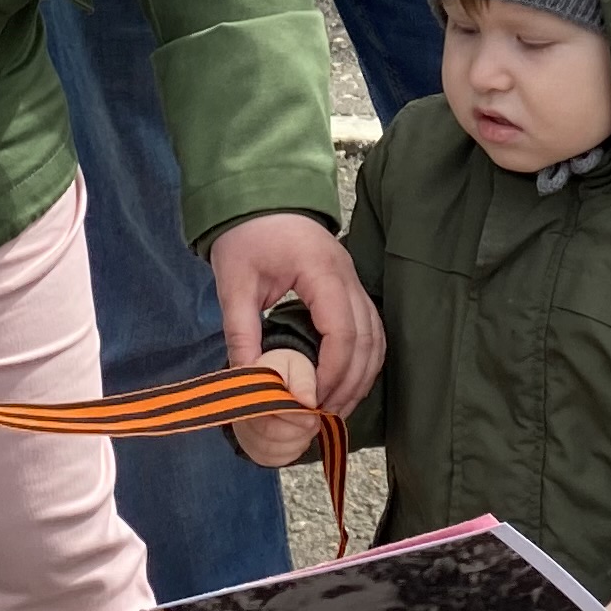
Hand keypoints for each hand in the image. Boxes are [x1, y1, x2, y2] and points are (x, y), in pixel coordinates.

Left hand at [212, 213, 381, 414]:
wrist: (260, 195)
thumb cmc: (246, 236)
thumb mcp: (234, 284)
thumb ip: (241, 333)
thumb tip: (248, 382)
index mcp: (322, 273)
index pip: (342, 332)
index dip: (332, 373)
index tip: (310, 401)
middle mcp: (348, 278)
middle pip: (368, 340)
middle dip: (350, 383)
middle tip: (324, 415)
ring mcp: (355, 281)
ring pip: (377, 337)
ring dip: (362, 375)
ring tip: (336, 407)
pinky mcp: (351, 287)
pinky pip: (372, 329)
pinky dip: (364, 359)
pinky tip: (346, 382)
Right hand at [231, 345, 322, 466]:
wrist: (278, 385)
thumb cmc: (287, 374)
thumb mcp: (298, 367)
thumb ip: (304, 381)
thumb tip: (309, 401)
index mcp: (248, 386)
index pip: (264, 408)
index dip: (292, 415)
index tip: (311, 412)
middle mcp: (239, 412)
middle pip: (268, 433)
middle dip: (298, 429)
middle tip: (314, 420)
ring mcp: (244, 433)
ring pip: (272, 449)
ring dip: (298, 441)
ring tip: (308, 426)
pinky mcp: (253, 450)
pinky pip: (273, 459)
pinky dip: (292, 451)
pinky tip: (298, 436)